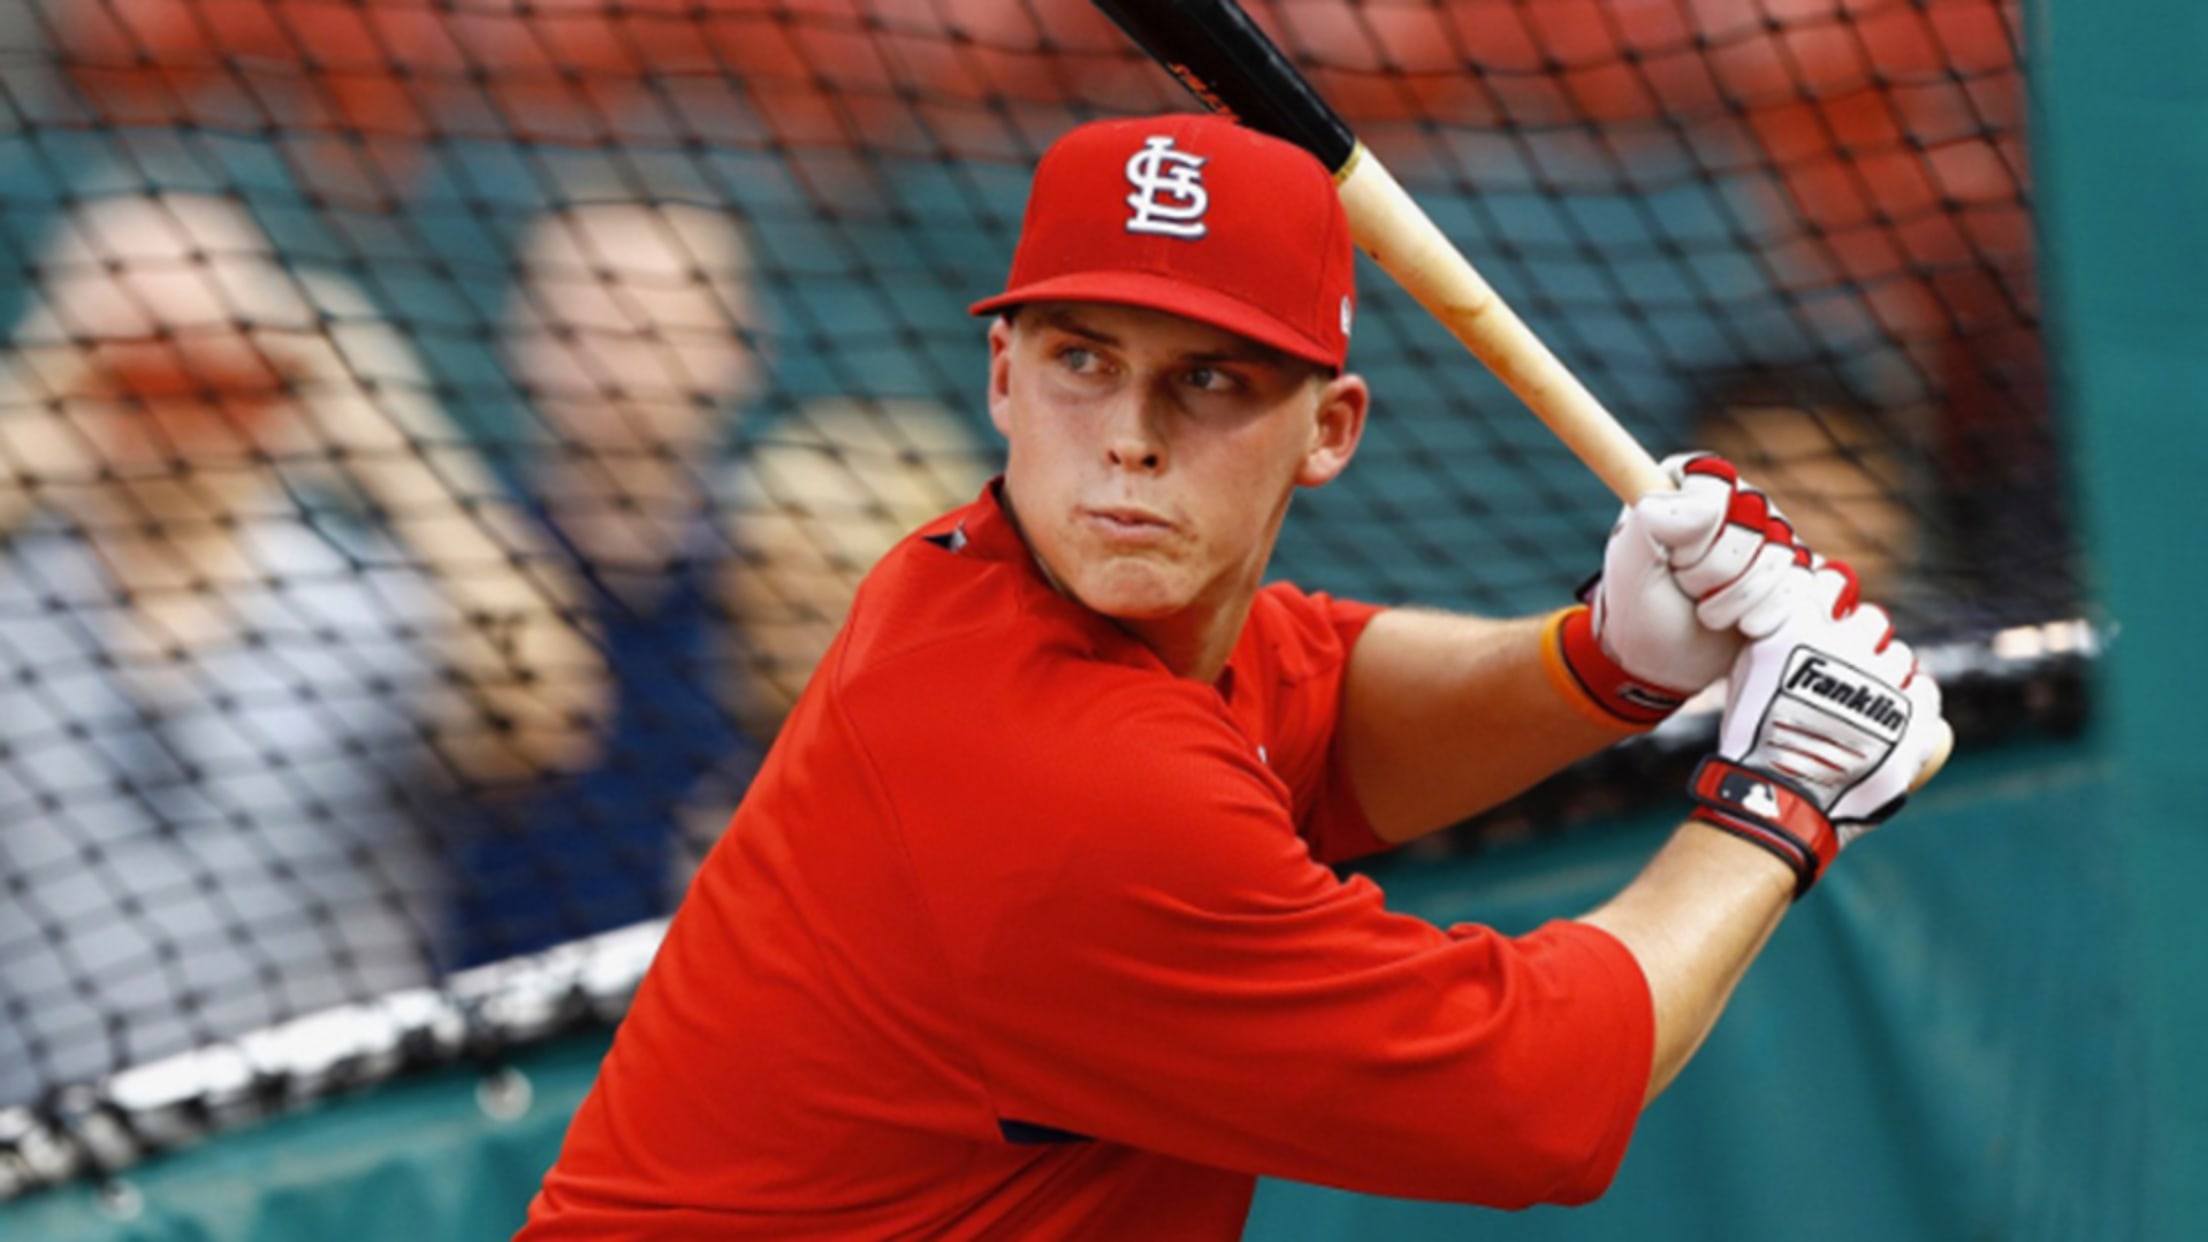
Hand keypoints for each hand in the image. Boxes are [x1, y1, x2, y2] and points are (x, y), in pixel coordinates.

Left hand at [1555, 454, 1808, 726]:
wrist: (1665, 666)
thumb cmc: (1641, 607)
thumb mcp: (1629, 562)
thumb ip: (1655, 519)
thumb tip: (1711, 509)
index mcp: (1687, 482)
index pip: (1714, 484)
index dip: (1693, 532)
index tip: (1668, 558)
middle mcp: (1735, 500)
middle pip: (1751, 521)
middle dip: (1711, 570)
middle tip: (1684, 588)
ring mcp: (1769, 536)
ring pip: (1779, 555)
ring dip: (1735, 598)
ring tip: (1706, 611)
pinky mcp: (1794, 572)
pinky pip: (1802, 584)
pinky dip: (1768, 613)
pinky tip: (1743, 625)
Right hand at [1685, 562, 1950, 895]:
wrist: (1778, 798)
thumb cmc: (1754, 737)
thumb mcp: (1748, 672)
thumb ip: (1778, 634)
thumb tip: (1806, 603)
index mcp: (1799, 627)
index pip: (1834, 582)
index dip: (1833, 600)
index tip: (1828, 619)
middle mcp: (1845, 646)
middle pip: (1872, 620)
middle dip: (1861, 640)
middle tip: (1845, 672)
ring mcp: (1882, 682)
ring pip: (1900, 657)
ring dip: (1886, 673)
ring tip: (1864, 705)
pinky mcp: (1912, 719)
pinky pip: (1926, 692)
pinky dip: (1913, 700)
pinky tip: (1893, 716)